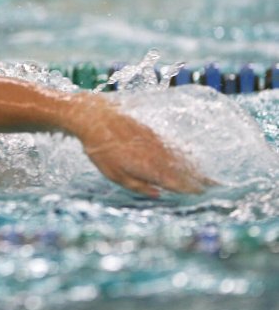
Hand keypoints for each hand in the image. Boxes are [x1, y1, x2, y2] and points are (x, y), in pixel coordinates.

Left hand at [69, 95, 215, 196]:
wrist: (94, 116)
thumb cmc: (99, 148)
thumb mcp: (113, 173)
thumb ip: (138, 186)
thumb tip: (158, 194)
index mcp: (148, 167)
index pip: (175, 181)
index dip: (190, 188)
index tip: (204, 193)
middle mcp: (156, 153)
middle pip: (183, 168)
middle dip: (199, 178)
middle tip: (216, 186)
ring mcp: (155, 140)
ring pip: (180, 156)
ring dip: (195, 166)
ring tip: (207, 176)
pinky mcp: (152, 131)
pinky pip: (173, 145)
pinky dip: (184, 153)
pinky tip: (190, 157)